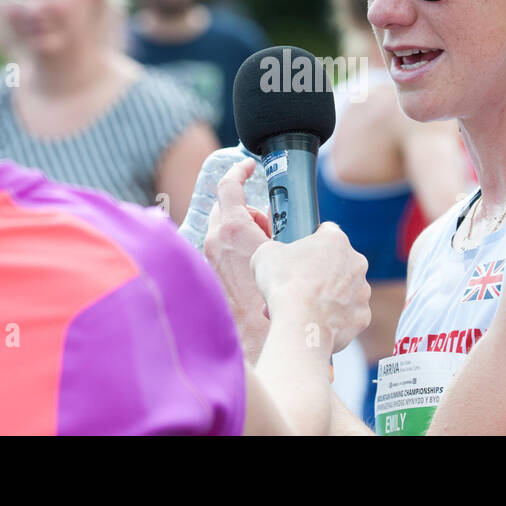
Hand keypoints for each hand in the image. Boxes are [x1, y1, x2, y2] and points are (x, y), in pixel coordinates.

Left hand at [204, 158, 272, 358]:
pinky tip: (258, 269)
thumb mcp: (290, 254)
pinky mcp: (209, 276)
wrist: (258, 339)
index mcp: (232, 229)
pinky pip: (222, 251)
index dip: (240, 170)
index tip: (249, 166)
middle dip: (249, 211)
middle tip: (271, 227)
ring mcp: (209, 260)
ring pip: (224, 231)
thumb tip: (296, 226)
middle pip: (227, 209)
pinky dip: (238, 251)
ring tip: (268, 251)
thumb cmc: (276, 300)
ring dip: (245, 232)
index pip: (228, 185)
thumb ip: (289, 231)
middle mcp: (214, 241)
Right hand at [252, 222, 370, 354]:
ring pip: (343, 291)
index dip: (310, 243)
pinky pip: (347, 316)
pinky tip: (315, 323)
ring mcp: (362, 291)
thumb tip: (275, 256)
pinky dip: (333, 320)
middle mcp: (356, 263)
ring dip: (326, 298)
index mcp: (337, 241)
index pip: (326, 232)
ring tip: (301, 310)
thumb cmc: (284, 285)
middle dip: (318, 274)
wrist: (301, 325)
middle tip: (296, 287)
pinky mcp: (362, 316)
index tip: (299, 255)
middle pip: (336, 264)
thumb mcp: (265, 254)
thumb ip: (274, 249)